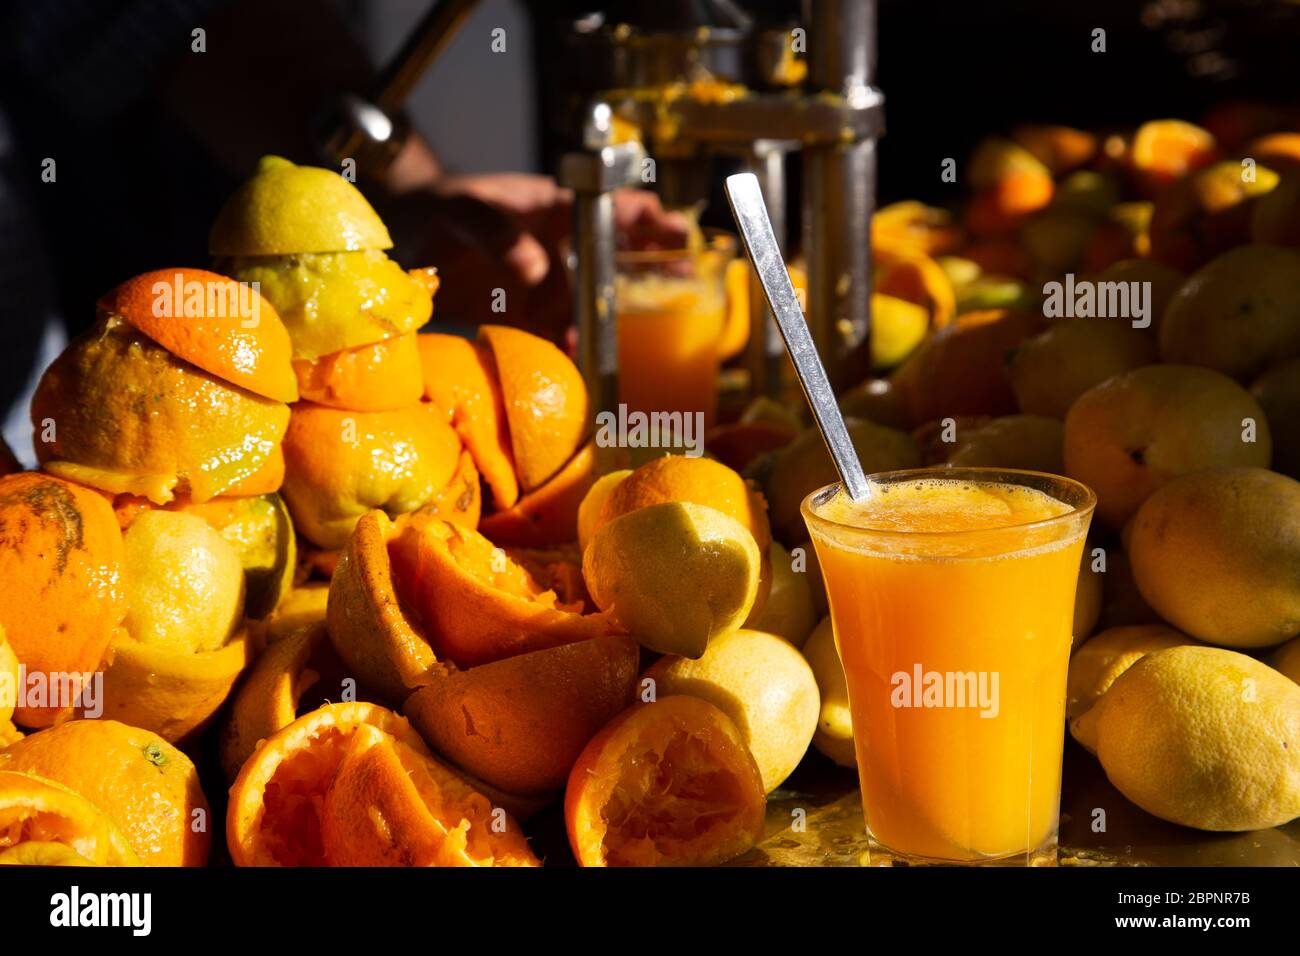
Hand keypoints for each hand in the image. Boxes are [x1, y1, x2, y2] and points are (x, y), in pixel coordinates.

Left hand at [392, 173, 689, 342]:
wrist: (406, 231)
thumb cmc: (441, 207)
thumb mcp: (464, 209)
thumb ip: (497, 233)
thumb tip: (537, 271)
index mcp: (557, 211)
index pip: (617, 208)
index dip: (653, 221)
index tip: (680, 238)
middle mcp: (561, 246)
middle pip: (618, 261)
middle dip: (652, 278)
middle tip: (680, 299)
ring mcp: (546, 282)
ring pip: (590, 302)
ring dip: (607, 323)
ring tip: (622, 347)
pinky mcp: (524, 311)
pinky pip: (556, 330)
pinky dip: (568, 347)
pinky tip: (574, 363)